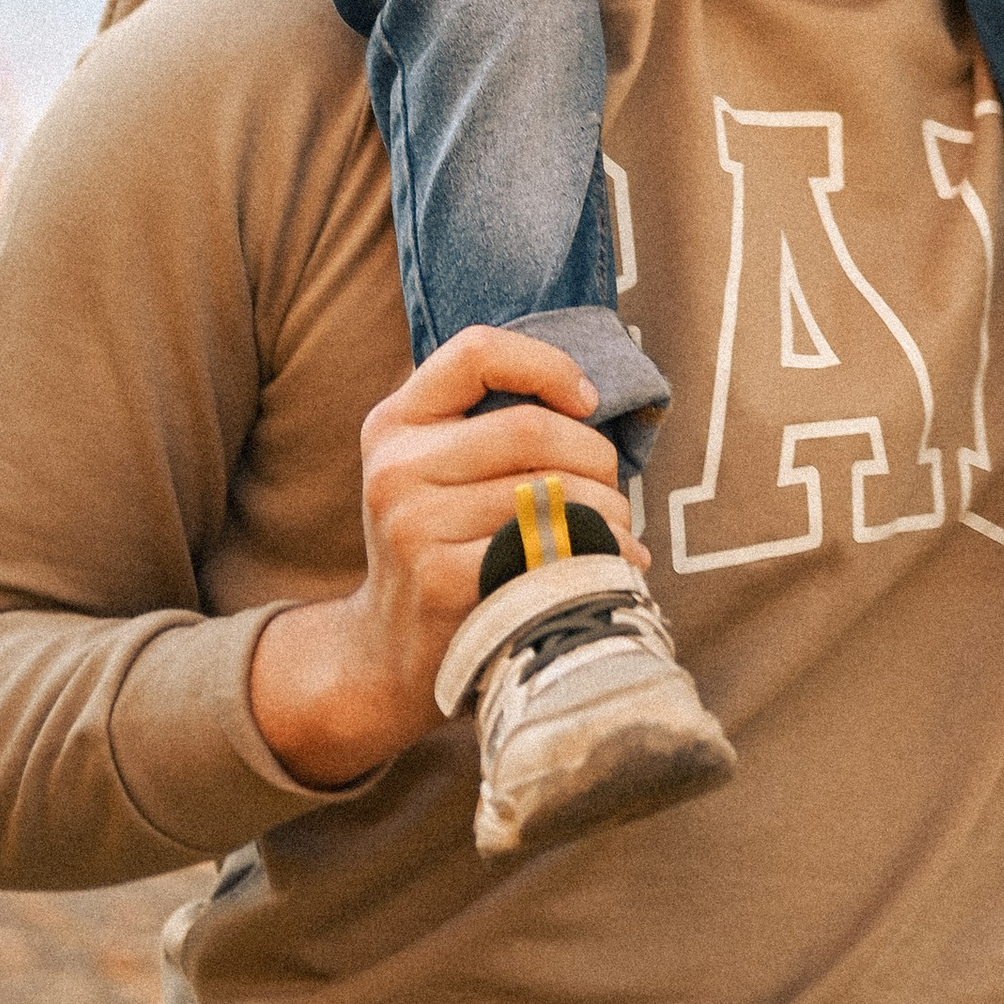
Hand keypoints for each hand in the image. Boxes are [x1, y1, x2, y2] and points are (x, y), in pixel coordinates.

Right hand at [248, 328, 637, 787]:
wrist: (386, 651)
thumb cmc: (440, 542)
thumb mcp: (437, 469)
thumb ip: (490, 422)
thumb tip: (600, 402)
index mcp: (394, 422)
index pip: (476, 352)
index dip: (546, 365)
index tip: (588, 401)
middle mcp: (395, 468)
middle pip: (529, 428)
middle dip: (596, 456)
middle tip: (615, 488)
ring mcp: (413, 527)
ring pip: (548, 492)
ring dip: (607, 512)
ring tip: (617, 531)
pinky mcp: (441, 582)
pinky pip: (546, 550)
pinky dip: (596, 555)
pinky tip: (609, 566)